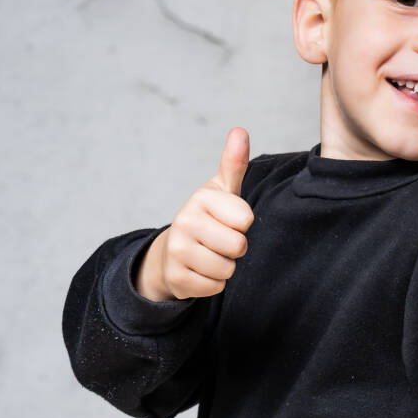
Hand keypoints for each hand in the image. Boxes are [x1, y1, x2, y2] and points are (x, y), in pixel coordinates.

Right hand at [139, 127, 254, 300]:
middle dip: (235, 248)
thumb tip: (240, 131)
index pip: (246, 220)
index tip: (227, 220)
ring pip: (227, 269)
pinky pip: (215, 287)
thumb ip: (233, 163)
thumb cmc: (207, 217)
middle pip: (238, 247)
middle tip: (219, 240)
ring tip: (210, 255)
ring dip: (225, 266)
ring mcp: (178, 252)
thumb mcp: (221, 190)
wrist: (172, 252)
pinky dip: (213, 283)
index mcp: (200, 199)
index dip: (242, 224)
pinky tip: (200, 270)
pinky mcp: (177, 279)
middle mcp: (184, 222)